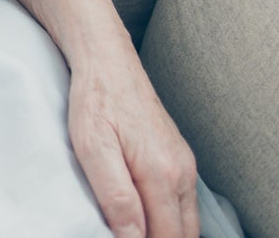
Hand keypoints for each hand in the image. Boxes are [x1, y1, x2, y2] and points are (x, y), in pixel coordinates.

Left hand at [67, 54, 197, 237]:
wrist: (107, 59)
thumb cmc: (95, 99)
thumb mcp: (93, 146)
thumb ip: (116, 196)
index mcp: (162, 174)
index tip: (118, 237)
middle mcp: (182, 172)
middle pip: (182, 235)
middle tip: (123, 233)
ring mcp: (184, 165)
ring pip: (186, 222)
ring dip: (165, 233)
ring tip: (131, 227)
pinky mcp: (179, 158)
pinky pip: (182, 203)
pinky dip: (168, 217)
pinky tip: (144, 214)